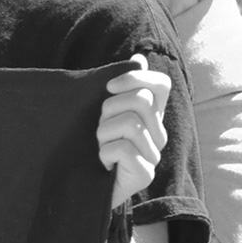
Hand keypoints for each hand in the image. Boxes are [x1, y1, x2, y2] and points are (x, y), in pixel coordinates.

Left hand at [97, 55, 167, 208]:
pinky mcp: (146, 174)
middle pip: (141, 100)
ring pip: (130, 124)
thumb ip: (120, 86)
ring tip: (100, 146)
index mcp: (151, 114)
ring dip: (104, 133)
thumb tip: (138, 59)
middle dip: (109, 109)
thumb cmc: (91, 143)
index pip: (160, 84)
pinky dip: (105, 153)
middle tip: (99, 127)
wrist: (81, 183)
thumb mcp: (102, 110)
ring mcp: (154, 155)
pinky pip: (124, 150)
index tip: (108, 87)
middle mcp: (158, 133)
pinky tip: (103, 163)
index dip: (134, 78)